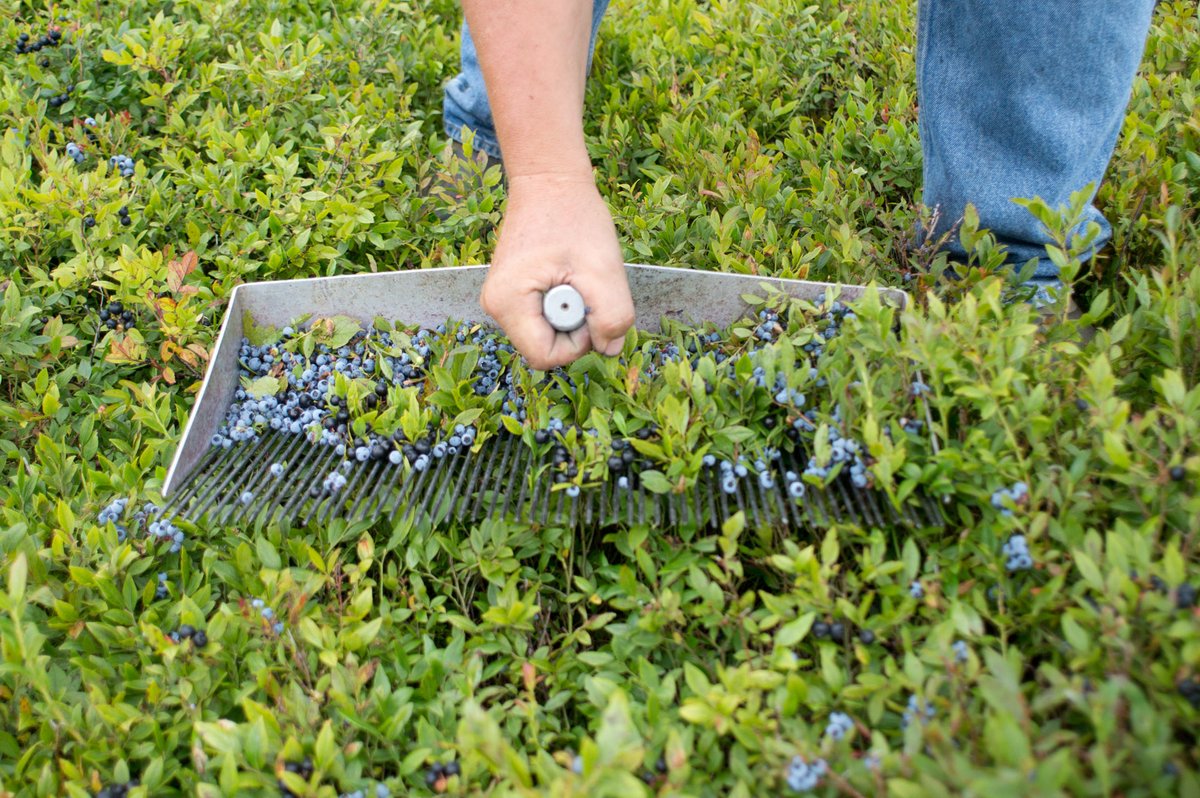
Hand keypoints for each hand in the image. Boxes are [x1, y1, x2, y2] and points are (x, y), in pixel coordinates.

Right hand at [481, 174, 633, 369]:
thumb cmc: (574, 216)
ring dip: (572, 316)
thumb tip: (610, 348)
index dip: (578, 343)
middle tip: (584, 285)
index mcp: (508, 303)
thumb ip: (613, 316)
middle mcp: (495, 307)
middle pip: (545, 349)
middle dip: (575, 328)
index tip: (589, 305)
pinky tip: (567, 277)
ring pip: (546, 335)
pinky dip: (564, 305)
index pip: (546, 357)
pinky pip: (543, 319)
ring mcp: (501, 301)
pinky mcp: (512, 295)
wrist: (550, 180)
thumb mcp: (603, 268)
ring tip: (576, 277)